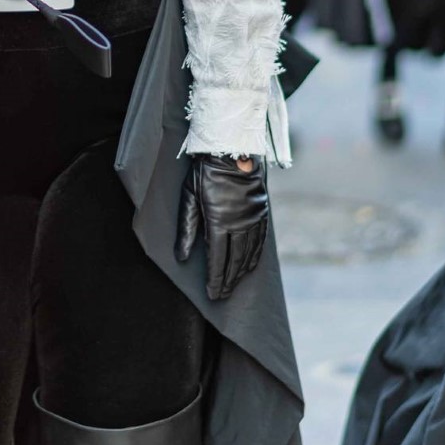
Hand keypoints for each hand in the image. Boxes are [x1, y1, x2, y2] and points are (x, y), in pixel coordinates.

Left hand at [175, 154, 268, 300]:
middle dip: (227, 281)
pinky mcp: (262, 211)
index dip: (215, 279)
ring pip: (249, 253)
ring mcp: (253, 218)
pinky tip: (250, 266)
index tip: (212, 294)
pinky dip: (255, 256)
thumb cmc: (205, 173)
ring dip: (241, 272)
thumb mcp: (189, 198)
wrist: (231, 149)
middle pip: (234, 261)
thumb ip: (186, 230)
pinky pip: (261, 241)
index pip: (217, 260)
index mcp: (219, 222)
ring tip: (234, 284)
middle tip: (222, 296)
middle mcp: (239, 223)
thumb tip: (181, 258)